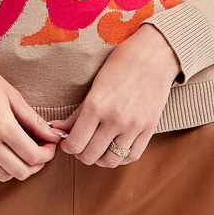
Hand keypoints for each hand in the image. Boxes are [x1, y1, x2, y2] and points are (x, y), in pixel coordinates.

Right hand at [0, 50, 66, 180]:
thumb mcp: (11, 94)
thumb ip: (33, 119)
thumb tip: (52, 135)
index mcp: (1, 125)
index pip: (32, 155)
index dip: (47, 154)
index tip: (50, 145)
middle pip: (20, 171)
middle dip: (37, 164)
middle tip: (40, 150)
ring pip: (3, 175)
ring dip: (18, 168)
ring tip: (23, 152)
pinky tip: (4, 154)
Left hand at [47, 23, 180, 167]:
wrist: (154, 55)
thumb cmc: (122, 63)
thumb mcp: (95, 84)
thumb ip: (78, 112)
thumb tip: (59, 128)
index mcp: (96, 105)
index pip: (75, 143)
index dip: (68, 147)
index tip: (67, 143)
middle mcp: (114, 119)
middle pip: (90, 155)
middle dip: (81, 154)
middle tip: (80, 145)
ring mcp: (133, 126)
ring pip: (111, 160)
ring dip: (100, 158)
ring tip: (97, 149)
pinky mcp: (149, 128)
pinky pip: (132, 156)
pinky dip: (120, 158)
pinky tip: (114, 149)